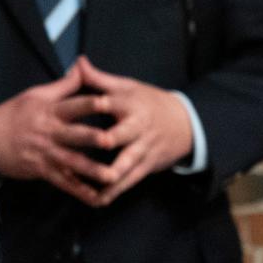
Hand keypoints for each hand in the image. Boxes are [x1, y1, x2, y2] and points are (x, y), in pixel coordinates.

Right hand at [0, 63, 116, 206]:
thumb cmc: (16, 113)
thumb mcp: (37, 94)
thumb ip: (64, 84)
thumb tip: (82, 64)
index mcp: (49, 111)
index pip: (72, 106)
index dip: (89, 104)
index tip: (107, 101)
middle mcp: (49, 132)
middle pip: (73, 135)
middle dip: (92, 138)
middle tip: (112, 141)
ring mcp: (45, 153)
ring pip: (71, 163)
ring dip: (91, 171)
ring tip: (112, 176)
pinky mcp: (42, 171)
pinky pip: (63, 183)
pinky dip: (79, 191)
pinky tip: (96, 198)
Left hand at [73, 56, 193, 205]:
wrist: (184, 123)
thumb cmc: (147, 101)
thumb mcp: (126, 86)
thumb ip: (98, 78)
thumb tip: (78, 61)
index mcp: (130, 104)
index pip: (112, 103)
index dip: (97, 105)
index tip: (79, 108)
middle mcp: (137, 127)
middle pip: (121, 136)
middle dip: (107, 143)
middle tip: (87, 149)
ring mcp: (143, 148)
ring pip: (126, 165)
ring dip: (109, 178)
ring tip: (89, 190)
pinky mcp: (146, 166)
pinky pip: (130, 181)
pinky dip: (115, 191)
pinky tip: (97, 200)